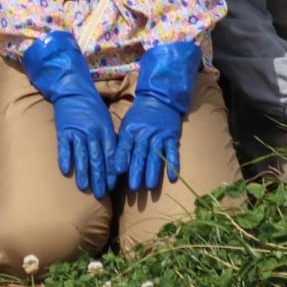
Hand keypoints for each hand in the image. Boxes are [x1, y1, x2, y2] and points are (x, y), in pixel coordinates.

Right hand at [22, 31, 116, 197]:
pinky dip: (65, 159)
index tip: (111, 186)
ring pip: (82, 156)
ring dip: (83, 173)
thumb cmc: (93, 108)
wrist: (74, 90)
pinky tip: (66, 172)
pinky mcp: (64, 130)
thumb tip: (115, 163)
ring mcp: (77, 131)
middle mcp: (93, 132)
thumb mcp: (106, 121)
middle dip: (98, 178)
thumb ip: (109, 140)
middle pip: (97, 159)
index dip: (110, 172)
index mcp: (105, 130)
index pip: (110, 155)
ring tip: (84, 188)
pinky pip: (64, 147)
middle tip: (99, 194)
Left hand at [112, 42, 200, 191]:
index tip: (118, 172)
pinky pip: (173, 152)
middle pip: (140, 154)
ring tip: (150, 186)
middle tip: (133, 188)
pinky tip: (172, 178)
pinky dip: (173, 164)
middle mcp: (145, 133)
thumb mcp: (126, 125)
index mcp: (131, 130)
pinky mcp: (172, 137)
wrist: (159, 99)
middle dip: (137, 171)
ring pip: (156, 155)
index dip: (121, 159)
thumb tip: (113, 166)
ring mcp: (160, 135)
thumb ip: (121, 144)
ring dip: (153, 171)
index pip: (124, 146)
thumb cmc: (139, 117)